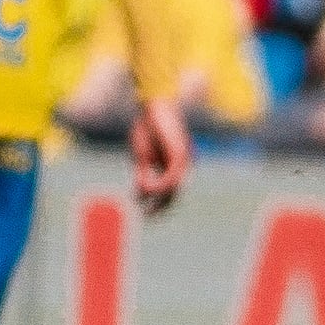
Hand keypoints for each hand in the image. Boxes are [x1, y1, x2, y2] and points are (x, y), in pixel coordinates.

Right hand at [129, 92, 193, 214]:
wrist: (154, 106)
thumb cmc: (148, 127)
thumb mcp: (143, 156)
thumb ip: (144, 175)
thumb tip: (142, 195)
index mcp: (174, 164)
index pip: (168, 190)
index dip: (157, 203)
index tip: (144, 211)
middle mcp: (182, 164)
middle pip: (173, 193)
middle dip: (161, 207)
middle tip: (147, 218)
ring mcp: (183, 160)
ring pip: (173, 187)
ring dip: (156, 197)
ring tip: (144, 202)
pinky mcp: (179, 154)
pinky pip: (172, 177)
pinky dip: (159, 185)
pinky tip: (148, 189)